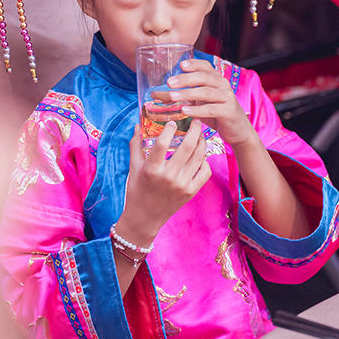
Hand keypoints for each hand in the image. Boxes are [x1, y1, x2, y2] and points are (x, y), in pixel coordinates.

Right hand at [117, 120, 211, 243]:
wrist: (145, 218)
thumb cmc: (136, 190)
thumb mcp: (134, 167)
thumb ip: (136, 144)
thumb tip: (138, 124)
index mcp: (151, 169)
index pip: (162, 143)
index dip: (169, 129)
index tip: (173, 122)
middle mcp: (168, 176)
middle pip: (187, 147)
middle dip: (194, 129)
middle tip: (196, 120)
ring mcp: (182, 185)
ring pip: (198, 157)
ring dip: (202, 142)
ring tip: (200, 135)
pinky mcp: (191, 192)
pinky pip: (205, 172)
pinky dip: (205, 161)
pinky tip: (200, 155)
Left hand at [164, 58, 257, 148]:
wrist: (238, 130)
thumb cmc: (216, 113)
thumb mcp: (199, 102)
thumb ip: (183, 95)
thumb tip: (156, 94)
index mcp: (216, 79)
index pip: (205, 66)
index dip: (194, 64)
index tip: (180, 65)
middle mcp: (223, 85)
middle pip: (203, 77)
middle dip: (185, 79)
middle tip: (169, 82)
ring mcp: (227, 98)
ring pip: (206, 92)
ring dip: (187, 93)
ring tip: (172, 96)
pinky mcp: (228, 111)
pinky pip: (211, 109)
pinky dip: (197, 110)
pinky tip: (185, 111)